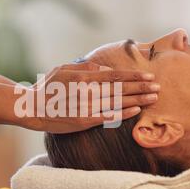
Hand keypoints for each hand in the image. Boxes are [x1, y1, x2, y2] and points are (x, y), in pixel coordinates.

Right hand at [28, 62, 159, 132]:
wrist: (32, 108)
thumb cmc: (48, 86)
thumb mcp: (63, 69)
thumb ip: (86, 66)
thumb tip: (106, 69)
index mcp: (83, 77)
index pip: (115, 76)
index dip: (133, 77)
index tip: (148, 76)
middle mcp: (87, 91)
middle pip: (120, 89)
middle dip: (141, 88)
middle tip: (158, 87)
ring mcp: (86, 108)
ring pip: (117, 102)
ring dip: (138, 100)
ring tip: (153, 98)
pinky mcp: (84, 122)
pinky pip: (108, 117)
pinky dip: (123, 113)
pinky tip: (136, 110)